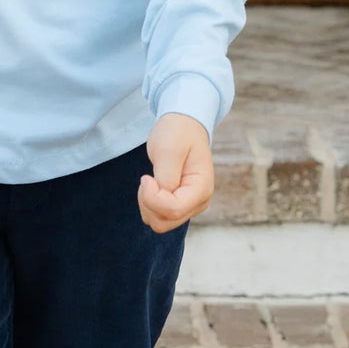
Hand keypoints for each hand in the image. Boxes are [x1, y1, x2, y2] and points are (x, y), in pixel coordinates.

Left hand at [139, 112, 213, 232]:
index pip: (173, 210)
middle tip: (148, 178)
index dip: (152, 198)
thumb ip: (166, 177)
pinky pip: (159, 216)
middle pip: (165, 221)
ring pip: (160, 223)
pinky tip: (153, 185)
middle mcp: (198, 202)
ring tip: (151, 179)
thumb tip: (161, 196)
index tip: (146, 177)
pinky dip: (149, 203)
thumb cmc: (178, 132)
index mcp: (202, 189)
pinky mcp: (179, 205)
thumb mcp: (169, 149)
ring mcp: (189, 205)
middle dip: (148, 203)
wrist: (184, 124)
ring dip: (147, 204)